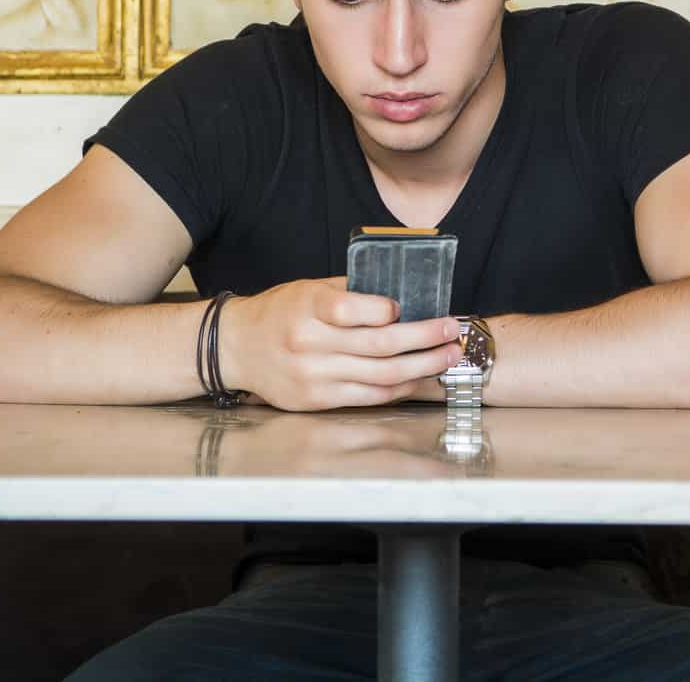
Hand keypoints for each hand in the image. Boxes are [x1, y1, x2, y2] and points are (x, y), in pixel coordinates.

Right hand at [217, 277, 461, 410]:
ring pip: (380, 376)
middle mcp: (309, 344)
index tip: (407, 306)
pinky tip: (419, 377)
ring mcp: (314, 376)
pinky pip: (369, 397)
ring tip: (448, 356)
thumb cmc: (280, 312)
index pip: (348, 309)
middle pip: (378, 346)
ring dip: (422, 367)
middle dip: (424, 339)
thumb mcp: (308, 289)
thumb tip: (403, 295)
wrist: (237, 348)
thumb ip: (350, 292)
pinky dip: (399, 388)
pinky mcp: (318, 400)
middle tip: (451, 330)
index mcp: (306, 308)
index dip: (383, 310)